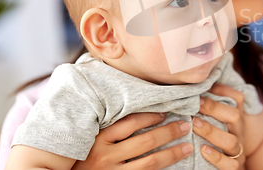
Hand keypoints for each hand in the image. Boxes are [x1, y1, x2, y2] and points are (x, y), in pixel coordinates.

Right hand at [72, 112, 191, 169]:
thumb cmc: (76, 158)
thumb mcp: (85, 139)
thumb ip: (103, 124)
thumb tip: (125, 100)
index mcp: (96, 139)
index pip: (130, 123)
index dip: (151, 116)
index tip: (165, 111)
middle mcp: (104, 157)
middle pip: (145, 142)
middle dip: (168, 132)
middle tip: (185, 125)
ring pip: (149, 163)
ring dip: (171, 154)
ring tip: (186, 146)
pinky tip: (174, 167)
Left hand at [192, 83, 247, 169]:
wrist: (230, 162)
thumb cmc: (218, 136)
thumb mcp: (217, 119)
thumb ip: (209, 104)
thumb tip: (192, 85)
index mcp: (236, 117)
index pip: (237, 98)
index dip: (223, 90)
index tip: (204, 87)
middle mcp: (239, 131)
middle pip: (235, 116)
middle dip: (214, 108)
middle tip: (196, 104)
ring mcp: (238, 150)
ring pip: (231, 141)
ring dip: (211, 131)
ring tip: (194, 124)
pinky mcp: (234, 166)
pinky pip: (230, 165)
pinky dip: (216, 157)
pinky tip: (203, 150)